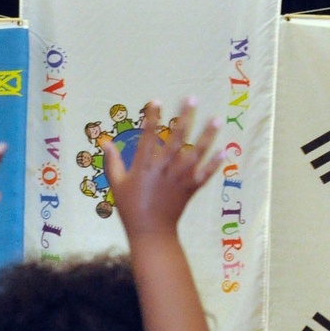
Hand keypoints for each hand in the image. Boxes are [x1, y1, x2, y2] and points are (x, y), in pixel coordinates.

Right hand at [103, 99, 223, 236]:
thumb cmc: (130, 206)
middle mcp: (163, 169)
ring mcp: (179, 179)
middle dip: (185, 117)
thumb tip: (105, 142)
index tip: (156, 101)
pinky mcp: (190, 189)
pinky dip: (215, 164)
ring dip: (207, 136)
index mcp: (144, 167)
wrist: (150, 231)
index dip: (152, 118)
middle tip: (192, 99)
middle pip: (176, 139)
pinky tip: (224, 151)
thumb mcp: (116, 184)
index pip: (148, 136)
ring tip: (216, 119)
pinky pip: (204, 174)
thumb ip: (112, 161)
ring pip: (195, 153)